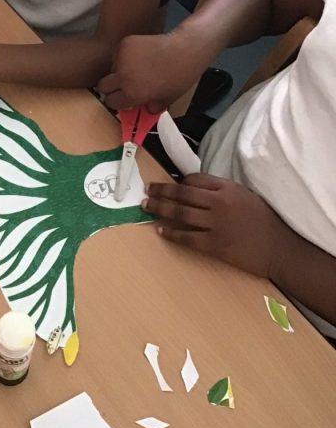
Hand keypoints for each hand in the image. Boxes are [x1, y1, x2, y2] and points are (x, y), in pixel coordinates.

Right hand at [98, 31, 204, 111]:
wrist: (185, 49)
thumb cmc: (180, 76)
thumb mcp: (167, 99)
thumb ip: (152, 107)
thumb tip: (144, 109)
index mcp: (132, 94)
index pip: (111, 102)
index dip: (117, 101)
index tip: (123, 98)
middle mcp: (122, 77)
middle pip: (103, 86)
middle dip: (111, 87)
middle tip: (123, 84)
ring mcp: (121, 59)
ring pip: (111, 68)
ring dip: (119, 69)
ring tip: (138, 66)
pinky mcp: (124, 44)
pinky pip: (118, 54)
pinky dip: (125, 56)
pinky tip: (141, 54)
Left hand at [143, 174, 286, 277]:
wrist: (280, 248)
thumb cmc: (264, 220)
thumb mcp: (245, 195)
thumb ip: (221, 190)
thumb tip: (195, 187)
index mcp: (227, 188)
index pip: (195, 180)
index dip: (179, 182)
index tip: (169, 185)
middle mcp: (219, 204)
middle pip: (182, 195)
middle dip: (161, 192)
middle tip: (147, 191)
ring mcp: (216, 225)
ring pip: (181, 214)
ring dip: (160, 209)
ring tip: (147, 207)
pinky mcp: (215, 245)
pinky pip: (187, 238)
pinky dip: (172, 233)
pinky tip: (161, 230)